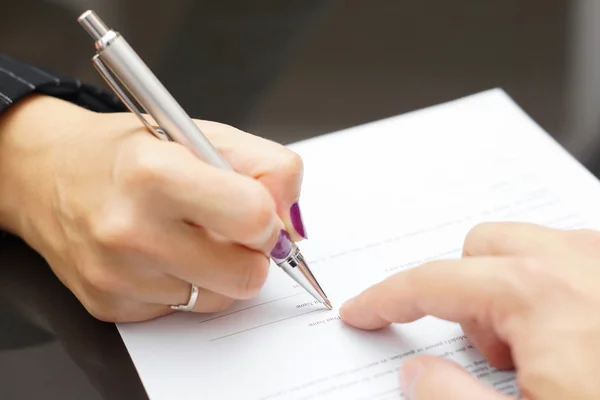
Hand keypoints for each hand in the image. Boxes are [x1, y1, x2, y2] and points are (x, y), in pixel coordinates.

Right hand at [0, 95, 306, 321]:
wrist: (49, 174)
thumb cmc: (133, 152)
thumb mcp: (205, 134)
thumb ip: (268, 167)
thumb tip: (293, 225)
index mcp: (156, 173)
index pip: (254, 219)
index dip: (266, 217)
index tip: (255, 211)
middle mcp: (130, 229)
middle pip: (245, 276)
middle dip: (251, 254)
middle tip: (230, 229)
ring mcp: (117, 275)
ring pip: (218, 300)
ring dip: (218, 271)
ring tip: (188, 236)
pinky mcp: (110, 305)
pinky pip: (182, 310)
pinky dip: (185, 285)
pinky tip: (160, 255)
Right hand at [339, 222, 599, 399]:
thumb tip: (414, 372)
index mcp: (538, 295)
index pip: (432, 282)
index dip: (386, 299)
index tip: (363, 311)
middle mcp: (578, 261)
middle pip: (480, 250)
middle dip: (466, 296)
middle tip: (493, 356)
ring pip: (527, 249)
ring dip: (512, 292)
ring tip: (545, 355)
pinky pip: (571, 258)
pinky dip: (554, 289)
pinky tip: (582, 341)